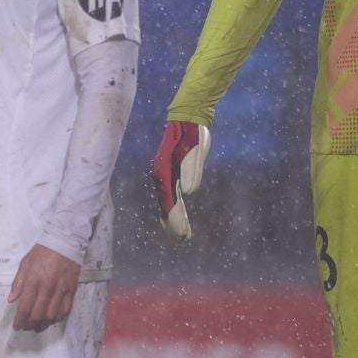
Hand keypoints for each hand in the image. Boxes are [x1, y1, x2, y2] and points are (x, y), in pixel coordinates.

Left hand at [10, 244, 79, 330]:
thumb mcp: (25, 263)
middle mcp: (47, 287)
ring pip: (52, 315)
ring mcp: (61, 290)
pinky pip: (66, 310)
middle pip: (38, 314)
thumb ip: (18, 283)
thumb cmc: (42, 252)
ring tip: (38, 327)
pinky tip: (52, 320)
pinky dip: (58, 318)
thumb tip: (11, 300)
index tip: (17, 326)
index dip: (20, 320)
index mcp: (33, 281)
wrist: (64, 242)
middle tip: (26, 328)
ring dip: (44, 325)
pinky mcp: (71, 290)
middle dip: (30, 325)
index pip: (25, 307)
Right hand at [152, 121, 210, 239]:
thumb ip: (192, 170)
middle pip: (165, 205)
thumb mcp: (196, 150)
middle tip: (182, 239)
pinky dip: (173, 208)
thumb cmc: (192, 133)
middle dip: (173, 224)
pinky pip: (170, 196)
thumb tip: (190, 192)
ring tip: (181, 235)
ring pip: (167, 202)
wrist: (187, 118)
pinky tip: (177, 216)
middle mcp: (161, 176)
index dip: (175, 220)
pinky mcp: (171, 173)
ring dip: (173, 218)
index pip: (169, 202)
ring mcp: (164, 175)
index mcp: (165, 172)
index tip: (182, 235)